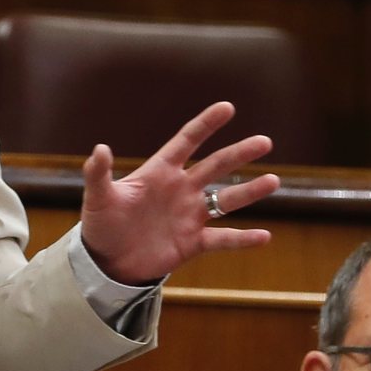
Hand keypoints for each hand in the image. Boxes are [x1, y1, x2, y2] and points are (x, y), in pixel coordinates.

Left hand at [79, 101, 278, 284]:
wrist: (107, 263)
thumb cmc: (101, 225)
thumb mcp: (97, 198)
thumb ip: (99, 174)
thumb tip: (99, 148)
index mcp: (159, 172)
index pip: (186, 142)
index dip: (206, 125)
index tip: (227, 108)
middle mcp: (180, 190)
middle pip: (215, 166)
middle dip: (239, 154)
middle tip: (265, 142)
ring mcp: (189, 216)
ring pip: (226, 199)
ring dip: (249, 191)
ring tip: (273, 181)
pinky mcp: (193, 243)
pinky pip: (223, 239)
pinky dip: (243, 239)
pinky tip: (264, 236)